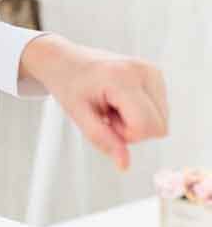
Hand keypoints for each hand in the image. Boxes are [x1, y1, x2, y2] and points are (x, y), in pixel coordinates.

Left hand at [18, 34, 168, 170]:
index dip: (126, 134)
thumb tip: (124, 165)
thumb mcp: (78, 115)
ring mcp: (152, 71)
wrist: (64, 60)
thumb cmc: (69, 85)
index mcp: (124, 79)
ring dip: (135, 120)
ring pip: (161, 121)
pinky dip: (139, 111)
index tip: (104, 120)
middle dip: (131, 128)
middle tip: (106, 112)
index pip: (147, 127)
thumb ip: (102, 140)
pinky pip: (159, 110)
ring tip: (111, 103)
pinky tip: (119, 99)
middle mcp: (145, 71)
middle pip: (159, 127)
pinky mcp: (155, 74)